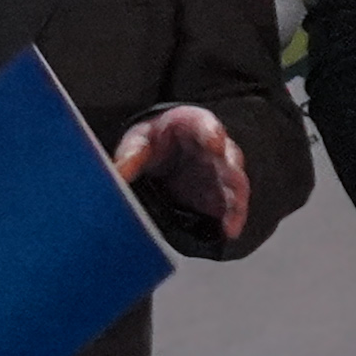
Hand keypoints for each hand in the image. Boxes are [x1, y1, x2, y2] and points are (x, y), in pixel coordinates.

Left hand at [112, 103, 251, 240]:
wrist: (164, 156)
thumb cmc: (155, 141)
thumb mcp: (139, 141)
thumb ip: (131, 154)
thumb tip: (120, 172)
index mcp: (191, 125)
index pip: (204, 124)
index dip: (211, 133)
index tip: (214, 143)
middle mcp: (213, 147)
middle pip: (228, 155)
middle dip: (230, 167)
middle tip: (230, 176)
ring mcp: (220, 171)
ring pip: (235, 182)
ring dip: (235, 198)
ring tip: (232, 215)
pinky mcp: (221, 194)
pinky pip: (232, 206)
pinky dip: (233, 218)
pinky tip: (229, 231)